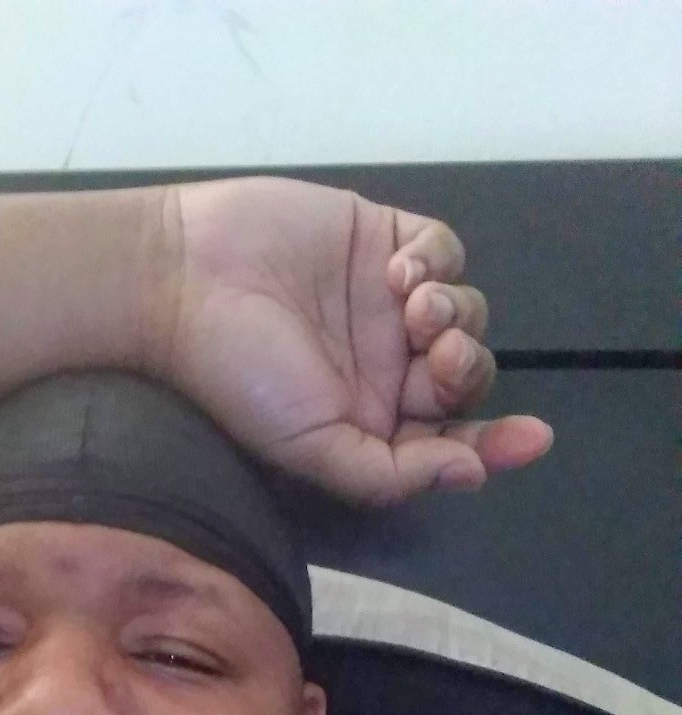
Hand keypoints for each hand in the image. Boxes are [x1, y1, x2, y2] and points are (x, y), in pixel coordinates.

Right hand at [149, 177, 551, 504]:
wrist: (182, 282)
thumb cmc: (240, 377)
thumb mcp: (312, 450)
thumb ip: (390, 474)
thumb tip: (471, 474)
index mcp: (371, 423)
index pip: (452, 438)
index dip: (497, 442)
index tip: (534, 438)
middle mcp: (385, 366)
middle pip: (467, 375)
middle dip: (466, 369)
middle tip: (435, 356)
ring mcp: (386, 302)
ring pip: (466, 313)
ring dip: (455, 316)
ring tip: (411, 309)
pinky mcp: (382, 239)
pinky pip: (445, 252)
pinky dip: (438, 262)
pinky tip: (400, 272)